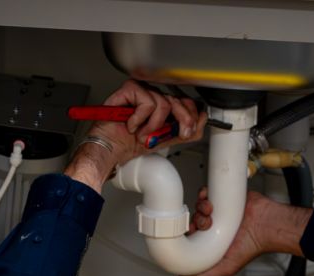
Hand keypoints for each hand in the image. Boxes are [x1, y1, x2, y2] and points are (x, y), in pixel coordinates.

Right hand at [65, 80, 205, 192]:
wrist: (111, 148)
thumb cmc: (129, 143)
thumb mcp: (164, 141)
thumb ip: (184, 132)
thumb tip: (202, 120)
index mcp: (163, 106)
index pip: (186, 102)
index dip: (190, 116)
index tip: (185, 131)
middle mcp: (154, 96)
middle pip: (178, 101)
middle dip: (175, 122)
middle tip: (164, 135)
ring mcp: (142, 91)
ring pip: (163, 103)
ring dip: (152, 126)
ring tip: (140, 133)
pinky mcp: (130, 89)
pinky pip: (147, 102)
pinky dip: (139, 119)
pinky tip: (131, 124)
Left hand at [181, 189, 311, 275]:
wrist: (265, 225)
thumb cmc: (252, 246)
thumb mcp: (227, 268)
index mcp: (213, 242)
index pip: (191, 237)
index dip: (187, 235)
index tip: (191, 234)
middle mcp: (215, 227)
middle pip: (194, 220)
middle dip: (195, 221)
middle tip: (206, 224)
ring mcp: (219, 212)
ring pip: (198, 206)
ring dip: (200, 207)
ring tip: (210, 211)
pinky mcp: (223, 199)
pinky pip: (206, 193)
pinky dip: (204, 194)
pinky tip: (210, 201)